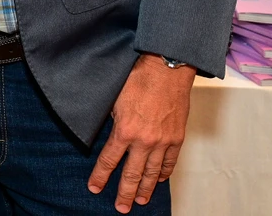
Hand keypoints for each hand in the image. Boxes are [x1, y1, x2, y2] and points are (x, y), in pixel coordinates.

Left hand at [88, 53, 194, 212]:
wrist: (166, 69)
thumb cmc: (137, 79)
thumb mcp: (113, 99)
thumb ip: (110, 120)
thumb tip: (105, 133)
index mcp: (125, 131)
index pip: (109, 160)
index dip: (100, 176)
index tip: (94, 188)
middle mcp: (144, 141)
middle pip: (132, 174)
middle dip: (124, 193)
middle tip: (120, 207)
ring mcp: (163, 141)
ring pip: (152, 173)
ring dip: (145, 189)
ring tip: (139, 201)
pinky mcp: (177, 137)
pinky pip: (170, 162)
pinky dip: (164, 173)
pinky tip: (158, 180)